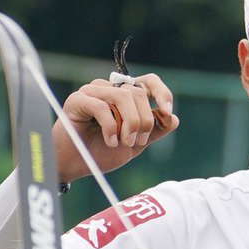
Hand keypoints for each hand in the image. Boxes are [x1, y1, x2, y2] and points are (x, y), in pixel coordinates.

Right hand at [54, 73, 178, 183]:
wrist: (74, 167)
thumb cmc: (100, 153)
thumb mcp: (134, 145)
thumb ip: (153, 132)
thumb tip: (174, 119)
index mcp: (123, 95)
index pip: (148, 81)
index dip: (162, 93)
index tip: (167, 113)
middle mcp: (108, 88)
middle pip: (137, 92)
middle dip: (143, 120)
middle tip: (136, 141)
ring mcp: (91, 92)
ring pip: (122, 96)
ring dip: (129, 123)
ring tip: (123, 143)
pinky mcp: (76, 100)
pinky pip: (101, 106)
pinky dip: (110, 126)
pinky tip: (110, 141)